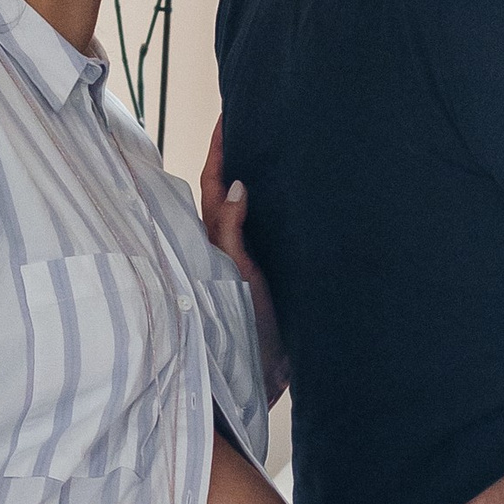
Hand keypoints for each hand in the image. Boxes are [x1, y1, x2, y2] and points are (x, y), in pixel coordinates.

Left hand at [200, 120, 286, 397]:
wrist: (260, 386)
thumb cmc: (242, 336)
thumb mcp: (238, 279)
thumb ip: (230, 234)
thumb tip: (234, 185)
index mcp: (212, 245)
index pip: (210, 187)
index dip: (217, 152)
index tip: (227, 117)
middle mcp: (226, 251)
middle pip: (226, 196)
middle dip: (236, 160)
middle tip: (254, 123)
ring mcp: (244, 266)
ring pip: (247, 215)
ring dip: (256, 184)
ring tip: (276, 151)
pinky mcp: (264, 282)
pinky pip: (266, 237)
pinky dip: (275, 214)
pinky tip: (292, 203)